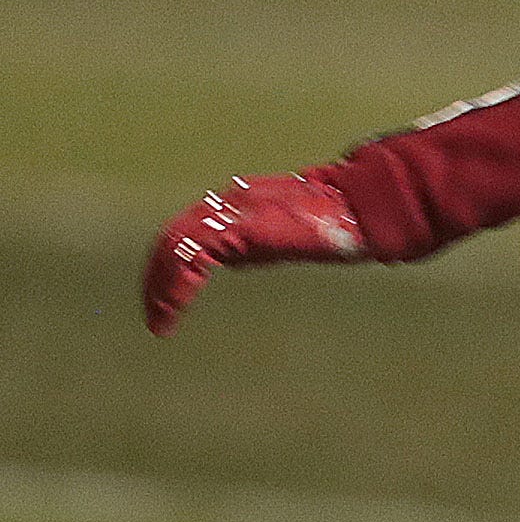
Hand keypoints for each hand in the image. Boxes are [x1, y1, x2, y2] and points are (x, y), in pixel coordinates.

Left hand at [144, 173, 365, 335]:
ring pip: (174, 246)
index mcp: (240, 202)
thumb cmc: (340, 222)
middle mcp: (230, 202)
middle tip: (155, 314)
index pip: (189, 228)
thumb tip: (234, 258)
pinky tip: (172, 313)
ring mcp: (232, 212)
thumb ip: (257, 239)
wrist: (362, 209)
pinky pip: (190, 260)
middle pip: (174, 236)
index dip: (172, 261)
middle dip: (157, 277)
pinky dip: (175, 289)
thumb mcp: (288, 232)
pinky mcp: (238, 230)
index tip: (167, 294)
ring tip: (160, 320)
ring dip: (160, 287)